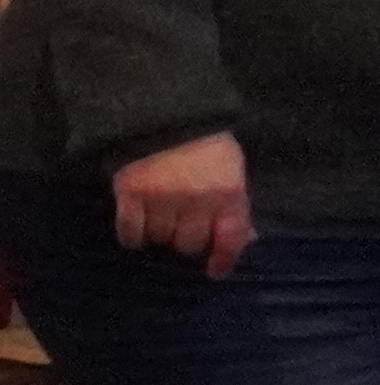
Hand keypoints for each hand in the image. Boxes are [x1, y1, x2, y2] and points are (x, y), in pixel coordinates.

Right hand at [109, 133, 251, 278]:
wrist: (161, 112)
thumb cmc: (205, 140)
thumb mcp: (231, 166)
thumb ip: (236, 202)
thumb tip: (245, 238)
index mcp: (229, 190)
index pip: (232, 236)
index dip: (224, 259)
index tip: (215, 272)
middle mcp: (197, 200)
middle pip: (190, 243)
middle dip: (189, 239)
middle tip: (184, 226)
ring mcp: (162, 198)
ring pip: (161, 239)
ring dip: (161, 234)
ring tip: (161, 217)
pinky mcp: (130, 194)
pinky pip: (130, 232)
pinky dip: (133, 236)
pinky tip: (137, 228)